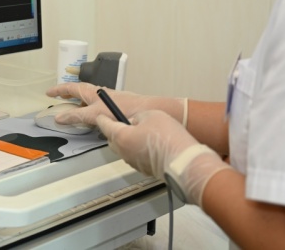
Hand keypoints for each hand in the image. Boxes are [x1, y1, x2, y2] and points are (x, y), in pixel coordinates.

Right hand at [45, 83, 186, 126]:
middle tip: (58, 98)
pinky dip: (89, 110)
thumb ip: (76, 117)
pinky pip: (97, 106)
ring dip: (78, 102)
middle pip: (79, 91)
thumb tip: (60, 118)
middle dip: (67, 94)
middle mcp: (99, 93)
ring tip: (72, 108)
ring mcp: (107, 99)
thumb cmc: (123, 108)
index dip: (58, 90)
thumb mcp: (94, 114)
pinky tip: (92, 118)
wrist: (146, 111)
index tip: (49, 93)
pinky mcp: (115, 107)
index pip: (70, 88)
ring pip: (88, 99)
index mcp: (92, 91)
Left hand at [96, 110, 230, 206]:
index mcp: (121, 136)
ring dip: (127, 141)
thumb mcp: (151, 115)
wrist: (183, 161)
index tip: (101, 115)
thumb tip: (135, 120)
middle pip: (112, 139)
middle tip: (122, 122)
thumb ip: (138, 116)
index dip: (103, 118)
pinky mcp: (144, 169)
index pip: (105, 126)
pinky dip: (137, 150)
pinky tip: (149, 145)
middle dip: (115, 130)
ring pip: (123, 149)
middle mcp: (124, 152)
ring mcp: (133, 162)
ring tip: (140, 133)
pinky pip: (135, 157)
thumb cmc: (168, 139)